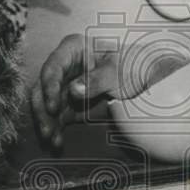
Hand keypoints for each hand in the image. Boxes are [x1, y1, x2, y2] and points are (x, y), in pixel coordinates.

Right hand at [31, 34, 189, 147]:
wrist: (147, 80)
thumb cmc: (133, 65)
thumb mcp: (117, 71)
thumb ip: (95, 80)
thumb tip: (73, 90)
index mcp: (74, 49)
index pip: (53, 68)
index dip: (48, 87)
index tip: (52, 106)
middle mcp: (65, 67)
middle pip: (43, 87)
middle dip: (43, 109)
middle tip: (46, 128)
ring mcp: (66, 86)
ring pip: (47, 105)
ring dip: (47, 122)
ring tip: (52, 138)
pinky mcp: (71, 103)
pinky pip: (58, 117)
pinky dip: (56, 128)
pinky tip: (58, 140)